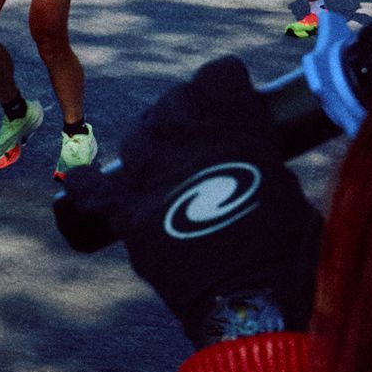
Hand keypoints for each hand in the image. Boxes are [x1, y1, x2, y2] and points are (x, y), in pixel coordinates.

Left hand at [96, 55, 325, 349]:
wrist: (253, 297)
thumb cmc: (288, 244)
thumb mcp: (284, 179)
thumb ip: (254, 152)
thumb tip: (244, 154)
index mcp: (233, 120)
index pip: (217, 74)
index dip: (225, 86)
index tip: (232, 95)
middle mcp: (185, 137)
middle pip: (174, 102)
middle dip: (188, 112)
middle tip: (201, 137)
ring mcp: (151, 173)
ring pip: (139, 138)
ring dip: (153, 144)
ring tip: (166, 163)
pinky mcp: (127, 213)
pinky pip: (93, 189)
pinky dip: (87, 184)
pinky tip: (82, 180)